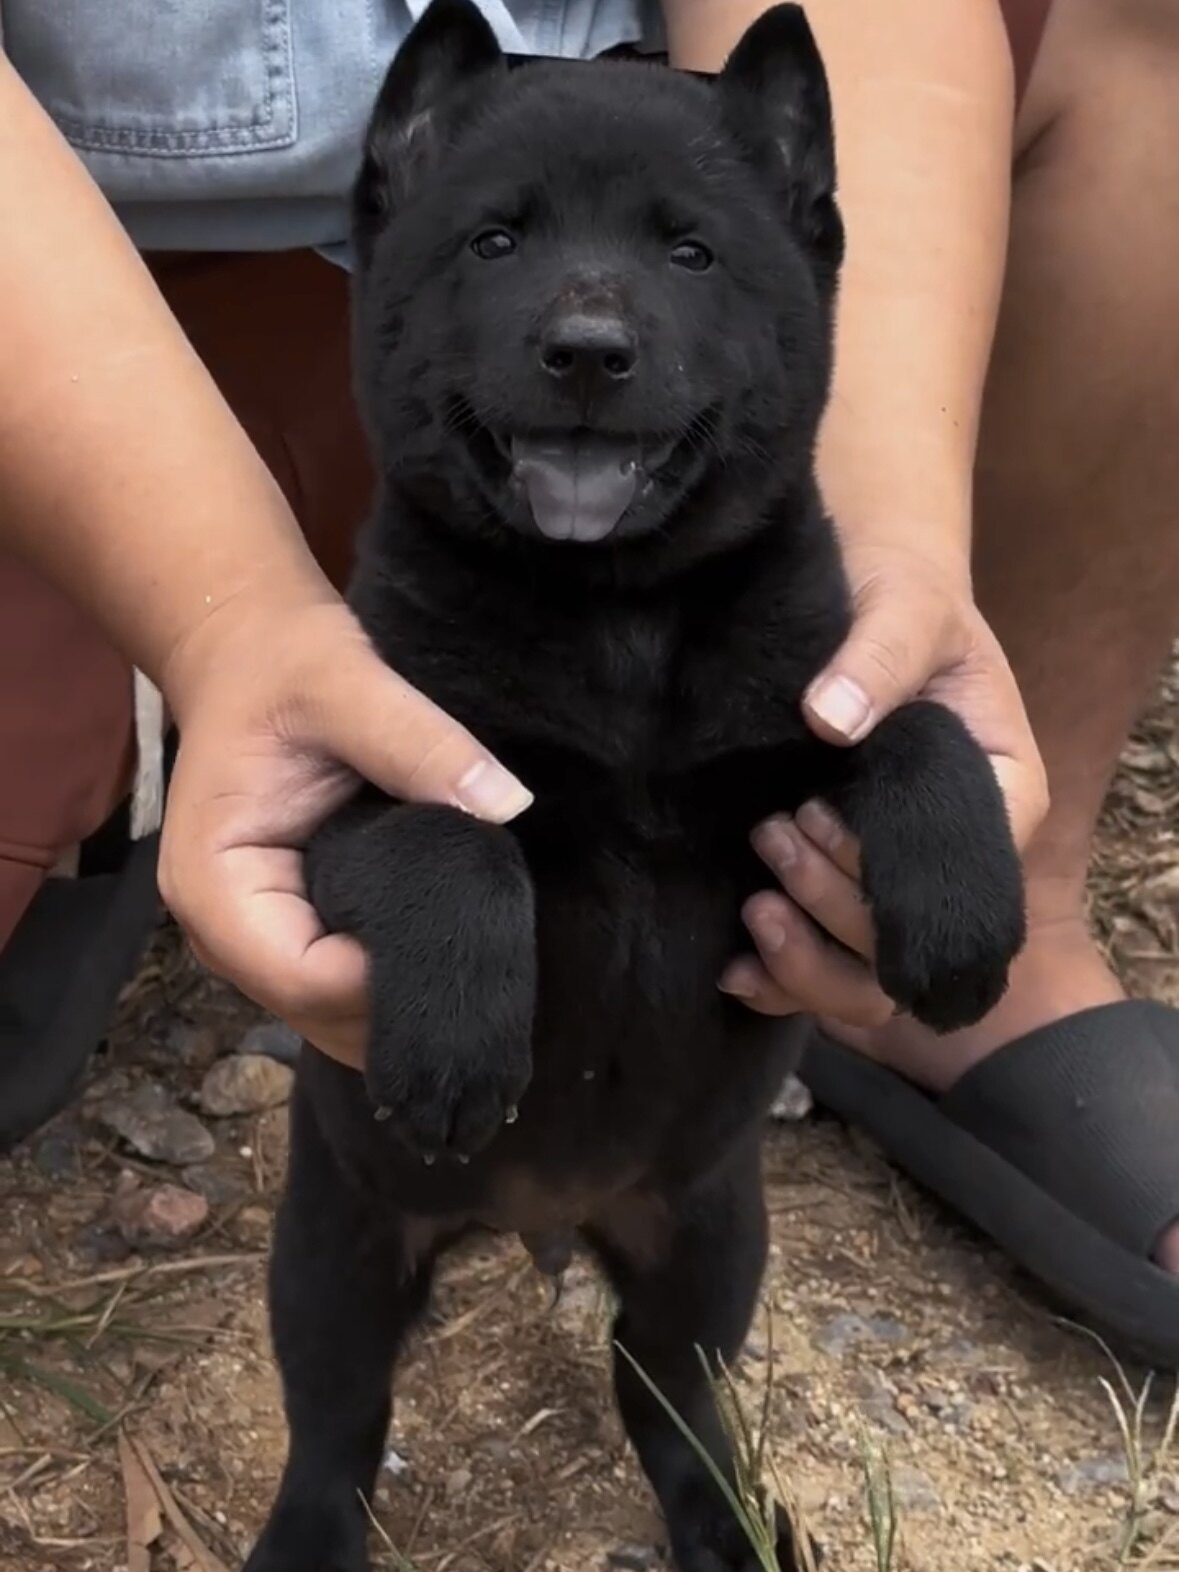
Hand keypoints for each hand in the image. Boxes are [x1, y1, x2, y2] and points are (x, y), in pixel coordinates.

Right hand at [157, 584, 531, 1066]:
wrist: (249, 654)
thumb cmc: (286, 666)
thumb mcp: (350, 687)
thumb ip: (421, 745)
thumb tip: (506, 805)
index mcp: (215, 881)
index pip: (303, 978)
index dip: (384, 983)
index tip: (462, 944)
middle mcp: (220, 928)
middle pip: (317, 1014)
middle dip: (400, 1008)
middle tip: (492, 975)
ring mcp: (251, 938)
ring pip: (330, 1016)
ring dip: (400, 1007)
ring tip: (478, 974)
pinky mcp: (285, 929)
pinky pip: (339, 987)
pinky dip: (392, 987)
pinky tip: (449, 963)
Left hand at [722, 542, 1047, 1017]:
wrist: (864, 595)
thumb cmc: (901, 601)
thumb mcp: (906, 607)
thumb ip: (879, 657)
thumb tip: (829, 719)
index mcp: (999, 798)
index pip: (966, 879)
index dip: (889, 872)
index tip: (823, 815)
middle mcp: (951, 859)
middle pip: (907, 941)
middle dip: (834, 904)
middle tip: (773, 833)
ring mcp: (890, 881)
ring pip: (866, 977)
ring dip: (806, 956)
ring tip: (755, 899)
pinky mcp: (837, 885)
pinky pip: (821, 967)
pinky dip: (781, 983)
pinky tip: (734, 971)